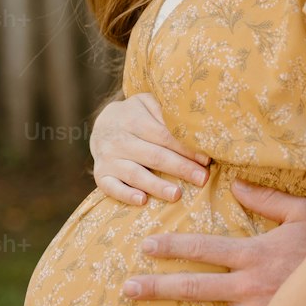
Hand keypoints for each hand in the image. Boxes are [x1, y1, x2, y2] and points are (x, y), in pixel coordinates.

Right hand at [91, 91, 211, 204]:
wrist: (102, 124)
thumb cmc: (135, 115)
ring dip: (156, 185)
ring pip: (134, 173)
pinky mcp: (100, 174)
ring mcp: (108, 158)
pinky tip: (142, 201)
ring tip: (177, 195)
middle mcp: (119, 139)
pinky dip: (126, 194)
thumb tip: (193, 126)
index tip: (205, 159)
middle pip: (153, 155)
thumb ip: (165, 112)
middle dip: (180, 168)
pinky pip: (111, 187)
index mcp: (133, 119)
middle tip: (201, 179)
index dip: (185, 148)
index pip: (164, 135)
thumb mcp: (147, 104)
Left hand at [125, 178, 305, 305]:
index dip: (172, 247)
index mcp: (254, 255)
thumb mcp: (304, 211)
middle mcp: (250, 287)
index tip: (145, 247)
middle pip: (194, 288)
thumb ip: (267, 198)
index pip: (203, 250)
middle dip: (157, 288)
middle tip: (126, 290)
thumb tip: (236, 182)